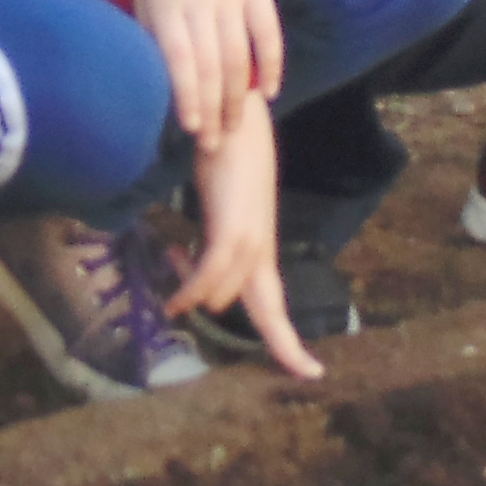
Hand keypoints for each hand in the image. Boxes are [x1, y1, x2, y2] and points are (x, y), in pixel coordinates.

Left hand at [132, 0, 281, 146]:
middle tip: (212, 144)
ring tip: (235, 127)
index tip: (189, 129)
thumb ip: (147, 27)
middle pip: (212, 66)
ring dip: (239, 97)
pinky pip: (269, 32)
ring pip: (241, 56)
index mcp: (166, 1)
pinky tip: (270, 92)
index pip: (178, 59)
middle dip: (213, 110)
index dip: (186, 97)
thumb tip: (148, 77)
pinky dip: (273, 64)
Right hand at [162, 101, 324, 382]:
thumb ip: (209, 232)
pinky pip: (212, 272)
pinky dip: (192, 290)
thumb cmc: (221, 152)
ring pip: (231, 294)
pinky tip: (176, 300)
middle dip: (288, 345)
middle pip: (273, 309)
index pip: (272, 298)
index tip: (311, 368)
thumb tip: (185, 256)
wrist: (232, 112)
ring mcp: (249, 235)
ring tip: (173, 302)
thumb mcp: (216, 203)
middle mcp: (260, 244)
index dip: (286, 336)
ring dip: (196, 300)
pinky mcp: (233, 225)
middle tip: (312, 374)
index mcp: (257, 243)